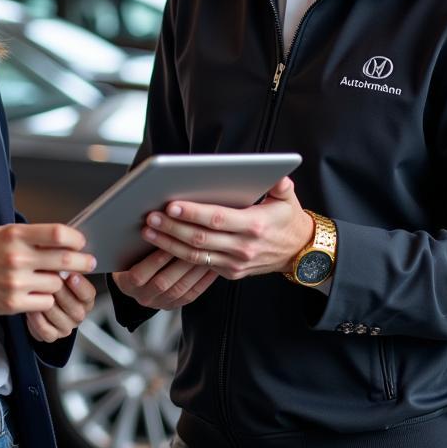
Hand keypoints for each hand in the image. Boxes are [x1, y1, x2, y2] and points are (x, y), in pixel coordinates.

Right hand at [0, 223, 95, 314]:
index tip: (81, 242)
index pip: (58, 233)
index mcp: (16, 235)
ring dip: (58, 282)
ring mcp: (16, 282)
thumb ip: (30, 235)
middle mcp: (17, 257)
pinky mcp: (14, 303)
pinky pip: (45, 302)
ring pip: (56, 283)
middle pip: (65, 260)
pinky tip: (38, 293)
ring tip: (49, 279)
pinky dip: (46, 299)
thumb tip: (61, 238)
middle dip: (83, 262)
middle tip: (89, 263)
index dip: (76, 238)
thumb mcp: (2, 233)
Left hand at [26, 273, 96, 342]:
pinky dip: (37, 320)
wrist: (39, 302)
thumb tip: (62, 254)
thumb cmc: (52, 284)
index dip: (80, 285)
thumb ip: (65, 266)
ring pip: (59, 318)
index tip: (71, 274)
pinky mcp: (52, 336)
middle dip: (60, 292)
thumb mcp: (61, 272)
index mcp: (86, 299)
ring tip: (37, 292)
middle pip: (74, 307)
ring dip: (47, 304)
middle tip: (49, 280)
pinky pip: (46, 330)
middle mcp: (79, 314)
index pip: (88, 294)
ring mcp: (66, 326)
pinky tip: (32, 308)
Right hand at [111, 248, 218, 309]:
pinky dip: (203, 281)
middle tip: (195, 244)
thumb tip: (155, 222)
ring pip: (180, 289)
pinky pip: (191, 295)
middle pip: (163, 282)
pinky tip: (211, 266)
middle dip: (180, 262)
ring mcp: (159, 303)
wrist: (134, 280)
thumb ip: (136, 243)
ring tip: (206, 252)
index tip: (170, 241)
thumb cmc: (130, 257)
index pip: (139, 275)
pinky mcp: (174, 304)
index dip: (155, 259)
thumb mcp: (125, 251)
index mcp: (126, 284)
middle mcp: (143, 296)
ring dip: (194, 270)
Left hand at [141, 177, 312, 279]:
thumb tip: (277, 175)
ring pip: (195, 255)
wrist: (298, 252)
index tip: (171, 205)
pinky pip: (200, 265)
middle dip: (172, 228)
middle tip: (151, 217)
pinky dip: (179, 255)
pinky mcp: (230, 272)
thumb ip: (281, 184)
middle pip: (200, 238)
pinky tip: (162, 245)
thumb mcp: (288, 198)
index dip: (193, 213)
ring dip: (169, 244)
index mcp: (254, 226)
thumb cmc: (287, 219)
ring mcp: (235, 263)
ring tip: (149, 231)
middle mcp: (243, 247)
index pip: (217, 219)